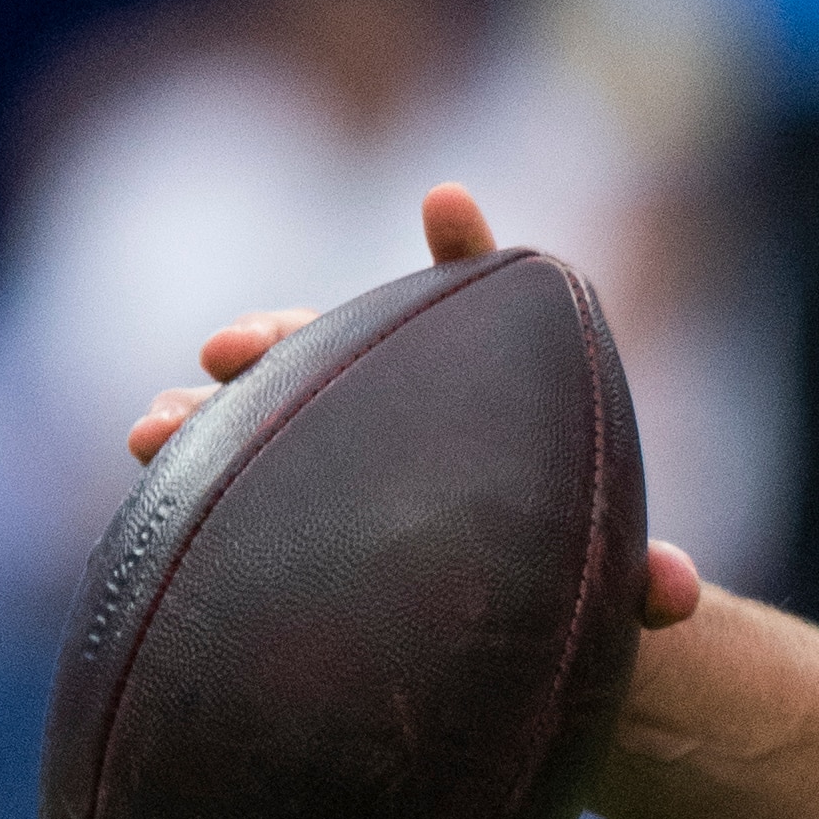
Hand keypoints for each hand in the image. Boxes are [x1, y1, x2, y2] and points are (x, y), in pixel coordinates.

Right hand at [125, 181, 703, 628]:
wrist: (503, 615)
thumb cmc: (562, 571)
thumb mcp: (606, 577)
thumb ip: (641, 578)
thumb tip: (676, 594)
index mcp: (491, 381)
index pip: (481, 297)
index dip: (465, 249)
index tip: (447, 204)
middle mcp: (403, 391)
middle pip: (344, 339)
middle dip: (287, 333)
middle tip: (238, 342)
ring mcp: (337, 434)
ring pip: (273, 396)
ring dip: (215, 400)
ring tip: (159, 417)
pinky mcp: (288, 489)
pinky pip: (230, 464)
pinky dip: (186, 460)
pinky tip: (143, 460)